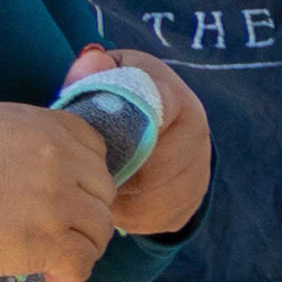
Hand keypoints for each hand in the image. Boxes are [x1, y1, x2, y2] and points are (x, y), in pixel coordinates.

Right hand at [0, 99, 120, 281]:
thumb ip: (25, 138)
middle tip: (57, 227)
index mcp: (47, 127)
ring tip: (54, 252)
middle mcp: (62, 160)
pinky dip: (72, 271)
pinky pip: (83, 261)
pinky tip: (51, 272)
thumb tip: (39, 164)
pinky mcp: (47, 241)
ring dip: (82, 243)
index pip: (97, 149)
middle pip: (103, 191)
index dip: (85, 175)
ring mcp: (58, 202)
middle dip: (85, 210)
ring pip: (100, 228)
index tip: (68, 191)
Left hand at [63, 48, 210, 235]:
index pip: (150, 118)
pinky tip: (112, 200)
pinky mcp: (191, 204)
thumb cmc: (123, 100)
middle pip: (149, 169)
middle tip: (82, 173)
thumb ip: (92, 71)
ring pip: (149, 199)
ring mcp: (199, 173)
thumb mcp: (108, 77)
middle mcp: (197, 135)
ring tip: (95, 186)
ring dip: (117, 199)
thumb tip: (91, 62)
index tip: (91, 141)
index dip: (117, 134)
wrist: (160, 131)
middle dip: (112, 174)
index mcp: (175, 98)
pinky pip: (153, 219)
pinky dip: (126, 216)